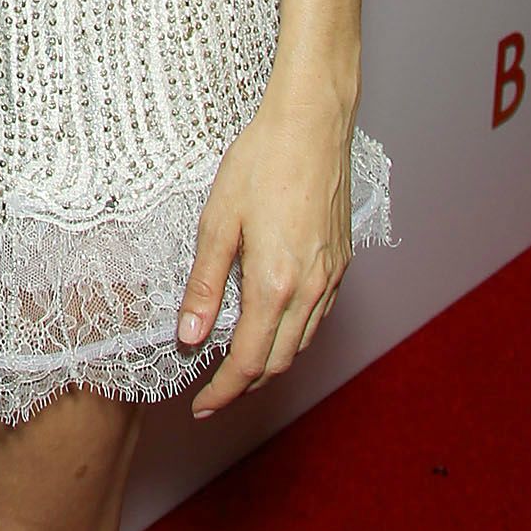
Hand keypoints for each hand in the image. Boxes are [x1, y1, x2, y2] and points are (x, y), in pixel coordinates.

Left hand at [177, 82, 355, 420]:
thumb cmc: (261, 162)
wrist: (313, 124)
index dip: (224, 391)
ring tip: (236, 366)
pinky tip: (270, 325)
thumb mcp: (219, 221)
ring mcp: (332, 278)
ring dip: (269, 363)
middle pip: (278, 361)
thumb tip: (189, 336)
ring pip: (301, 343)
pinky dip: (291, 336)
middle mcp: (311, 290)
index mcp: (276, 284)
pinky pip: (317, 318)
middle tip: (212, 393)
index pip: (249, 361)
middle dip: (245, 386)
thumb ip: (204, 284)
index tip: (201, 406)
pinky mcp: (342, 262)